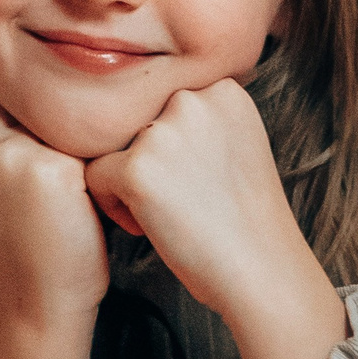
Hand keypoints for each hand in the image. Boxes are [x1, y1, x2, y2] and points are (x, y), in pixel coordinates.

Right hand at [0, 88, 109, 332]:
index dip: (23, 126)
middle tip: (53, 181)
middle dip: (47, 132)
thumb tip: (39, 61)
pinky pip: (88, 140)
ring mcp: (5, 154)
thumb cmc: (21, 233)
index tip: (27, 167)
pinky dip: (96, 164)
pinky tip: (88, 197)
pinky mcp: (49, 168)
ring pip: (58, 118)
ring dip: (74, 144)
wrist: (38, 298)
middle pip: (27, 102)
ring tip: (71, 189)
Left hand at [82, 80, 343, 358]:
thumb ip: (201, 117)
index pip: (163, 104)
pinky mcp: (136, 167)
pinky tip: (152, 226)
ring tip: (171, 213)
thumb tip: (148, 111)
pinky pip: (95, 177)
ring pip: (112, 147)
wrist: (262, 271)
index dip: (173, 148)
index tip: (201, 182)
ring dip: (130, 181)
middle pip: (136, 122)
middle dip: (148, 161)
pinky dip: (114, 208)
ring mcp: (164, 131)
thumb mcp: (236, 144)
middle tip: (185, 200)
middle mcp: (193, 97)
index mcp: (222, 87)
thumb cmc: (246, 219)